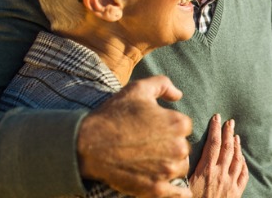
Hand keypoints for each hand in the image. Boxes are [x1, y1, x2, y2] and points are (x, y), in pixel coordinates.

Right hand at [77, 75, 193, 197]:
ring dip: (170, 166)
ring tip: (149, 162)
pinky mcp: (156, 188)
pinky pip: (179, 194)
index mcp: (178, 123)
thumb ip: (163, 85)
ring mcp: (167, 170)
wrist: (87, 144)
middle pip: (183, 148)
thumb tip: (178, 95)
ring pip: (180, 168)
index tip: (153, 130)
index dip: (169, 128)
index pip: (184, 127)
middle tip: (148, 147)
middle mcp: (178, 147)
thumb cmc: (113, 115)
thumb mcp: (138, 90)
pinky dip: (178, 192)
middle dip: (170, 147)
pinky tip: (170, 187)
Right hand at [188, 114, 249, 197]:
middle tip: (230, 122)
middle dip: (228, 133)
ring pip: (237, 159)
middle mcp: (220, 174)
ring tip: (236, 136)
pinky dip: (244, 164)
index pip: (213, 144)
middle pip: (227, 148)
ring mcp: (230, 183)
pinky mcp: (236, 193)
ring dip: (237, 146)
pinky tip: (243, 159)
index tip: (216, 117)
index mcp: (206, 171)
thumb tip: (178, 155)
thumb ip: (182, 170)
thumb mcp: (182, 186)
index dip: (215, 129)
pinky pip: (243, 175)